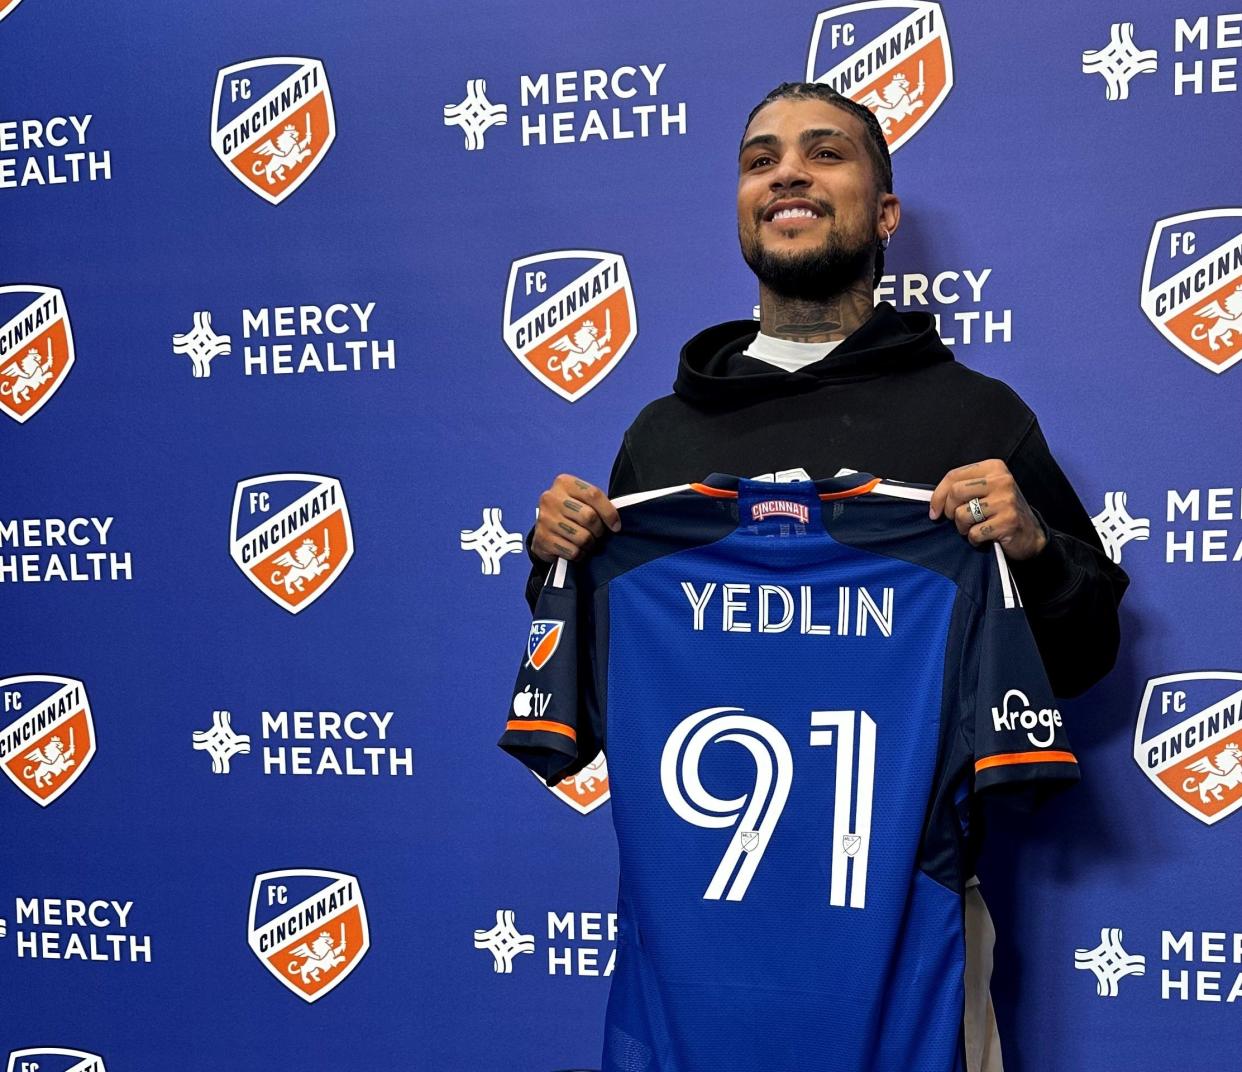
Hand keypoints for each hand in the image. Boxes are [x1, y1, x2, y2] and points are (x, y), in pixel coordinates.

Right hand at [531, 474, 621, 563]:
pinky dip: (579, 554)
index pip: (593, 494)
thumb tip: (615, 524)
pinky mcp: (542, 539)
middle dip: (599, 530)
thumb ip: (597, 504)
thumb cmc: (570, 513)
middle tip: (598, 534)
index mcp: (564, 483)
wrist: (543, 530)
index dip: (609, 512)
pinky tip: (576, 549)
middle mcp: (551, 498)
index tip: (616, 526)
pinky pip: (572, 551)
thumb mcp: (581, 500)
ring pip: (582, 537)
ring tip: (587, 542)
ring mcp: (545, 519)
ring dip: (590, 544)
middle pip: (589, 517)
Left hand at [928, 460, 1047, 559]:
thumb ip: (964, 487)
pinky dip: (974, 539)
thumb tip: (935, 501)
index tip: (934, 511)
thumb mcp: (986, 490)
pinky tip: (985, 537)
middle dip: (950, 511)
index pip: (953, 476)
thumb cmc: (1002, 511)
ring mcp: (1006, 501)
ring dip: (963, 527)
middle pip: (955, 493)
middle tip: (957, 520)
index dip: (938, 495)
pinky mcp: (1007, 521)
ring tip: (975, 528)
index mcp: (993, 467)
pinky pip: (974, 532)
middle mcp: (1001, 480)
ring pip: (962, 514)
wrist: (1031, 534)